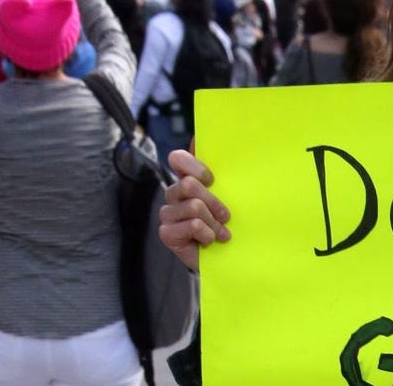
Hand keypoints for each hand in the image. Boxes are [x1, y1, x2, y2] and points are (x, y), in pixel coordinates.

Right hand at [159, 150, 231, 271]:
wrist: (222, 255)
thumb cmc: (223, 221)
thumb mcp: (226, 193)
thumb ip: (214, 167)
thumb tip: (197, 137)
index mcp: (185, 179)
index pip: (178, 159)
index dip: (196, 167)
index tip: (212, 180)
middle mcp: (173, 193)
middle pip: (190, 185)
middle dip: (214, 202)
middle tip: (226, 215)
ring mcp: (168, 213)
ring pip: (194, 207)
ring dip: (213, 222)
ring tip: (220, 232)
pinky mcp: (167, 232)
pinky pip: (192, 225)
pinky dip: (207, 234)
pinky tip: (209, 241)